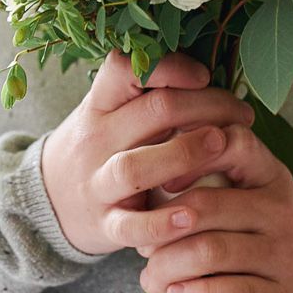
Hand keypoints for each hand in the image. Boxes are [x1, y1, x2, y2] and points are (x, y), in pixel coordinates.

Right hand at [40, 51, 256, 258]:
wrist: (50, 201)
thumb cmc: (101, 150)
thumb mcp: (112, 115)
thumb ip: (149, 96)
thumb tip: (216, 76)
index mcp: (100, 105)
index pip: (124, 69)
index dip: (169, 66)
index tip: (205, 75)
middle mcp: (97, 139)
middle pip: (153, 111)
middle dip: (205, 106)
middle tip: (242, 114)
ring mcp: (98, 183)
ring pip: (136, 166)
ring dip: (185, 153)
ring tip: (223, 145)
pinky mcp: (105, 224)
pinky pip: (131, 226)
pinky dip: (161, 224)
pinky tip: (191, 217)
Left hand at [120, 127, 292, 292]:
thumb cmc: (266, 230)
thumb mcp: (255, 193)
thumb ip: (213, 177)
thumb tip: (146, 177)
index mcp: (269, 174)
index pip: (233, 144)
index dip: (189, 158)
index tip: (163, 182)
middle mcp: (279, 209)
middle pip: (205, 206)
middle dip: (160, 226)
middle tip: (143, 244)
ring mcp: (283, 254)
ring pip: (209, 252)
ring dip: (167, 266)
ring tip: (151, 277)